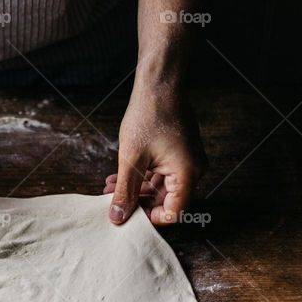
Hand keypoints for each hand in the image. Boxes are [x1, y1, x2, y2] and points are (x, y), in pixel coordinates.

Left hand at [105, 85, 205, 224]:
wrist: (159, 83)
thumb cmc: (149, 116)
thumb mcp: (131, 159)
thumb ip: (125, 191)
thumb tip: (117, 217)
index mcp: (187, 174)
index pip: (173, 212)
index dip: (149, 218)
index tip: (126, 217)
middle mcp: (192, 170)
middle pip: (166, 200)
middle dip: (137, 202)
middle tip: (111, 201)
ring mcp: (186, 160)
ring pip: (160, 186)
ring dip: (135, 189)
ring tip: (109, 187)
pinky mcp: (178, 151)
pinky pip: (161, 172)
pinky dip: (141, 176)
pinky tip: (118, 176)